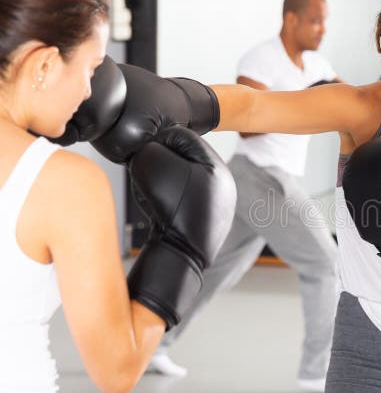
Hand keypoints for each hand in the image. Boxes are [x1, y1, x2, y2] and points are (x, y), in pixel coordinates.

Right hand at [126, 127, 235, 328]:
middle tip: (151, 179)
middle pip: (182, 158)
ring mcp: (218, 204)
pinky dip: (169, 202)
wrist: (181, 255)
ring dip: (164, 183)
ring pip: (182, 180)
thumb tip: (149, 151)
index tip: (145, 158)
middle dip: (162, 163)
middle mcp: (223, 183)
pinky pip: (183, 201)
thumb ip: (148, 148)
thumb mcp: (152, 166)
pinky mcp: (208, 222)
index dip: (157, 143)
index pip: (181, 137)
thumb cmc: (171, 210)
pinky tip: (163, 212)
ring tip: (157, 198)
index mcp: (217, 165)